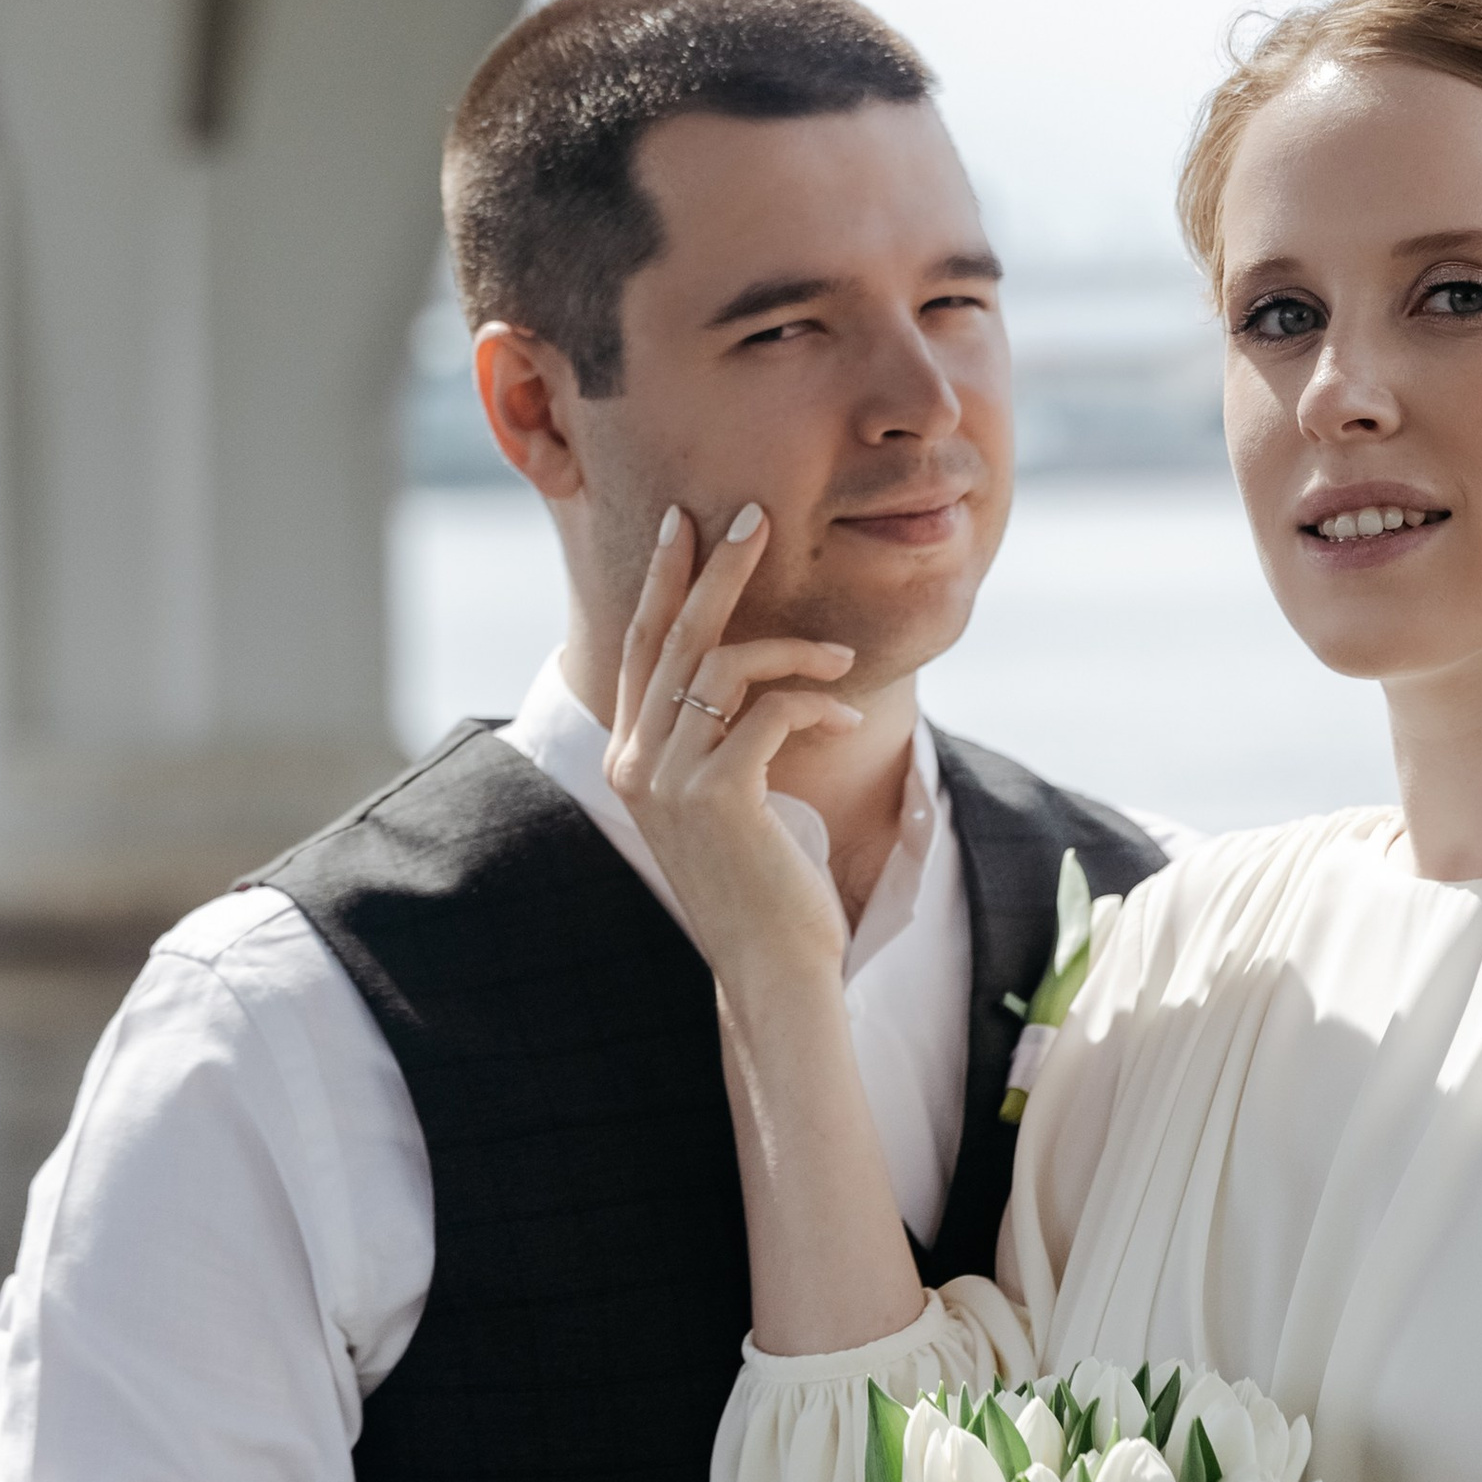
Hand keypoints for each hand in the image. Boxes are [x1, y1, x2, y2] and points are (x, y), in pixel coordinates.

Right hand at [605, 504, 860, 1001]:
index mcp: (632, 758)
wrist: (770, 966)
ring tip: (839, 655)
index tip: (685, 525)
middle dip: (715, 569)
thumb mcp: (726, 797)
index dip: (664, 581)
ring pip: (723, 666)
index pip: (642, 648)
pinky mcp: (716, 794)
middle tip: (753, 515)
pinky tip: (849, 718)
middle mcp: (637, 762)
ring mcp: (670, 779)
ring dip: (792, 649)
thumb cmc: (762, 883)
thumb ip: (717, 735)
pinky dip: (817, 702)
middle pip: (674, 637)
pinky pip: (769, 712)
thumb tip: (745, 662)